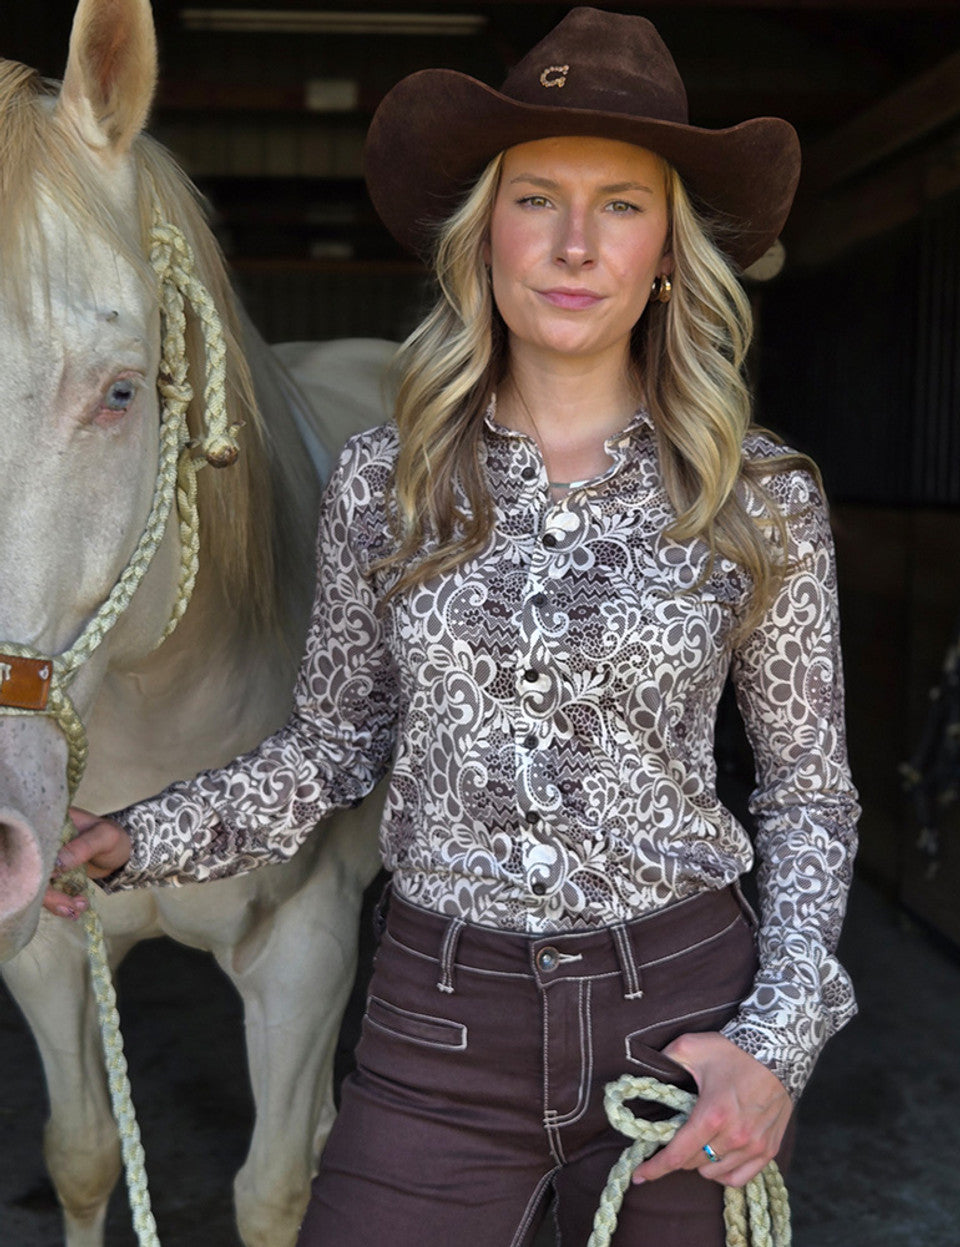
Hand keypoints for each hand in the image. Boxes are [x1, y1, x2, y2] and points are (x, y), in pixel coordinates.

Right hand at [43, 807, 132, 919]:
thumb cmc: (113, 838)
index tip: (56, 879)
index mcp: (51, 823)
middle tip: (71, 905)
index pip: (32, 843)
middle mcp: (42, 841)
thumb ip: (84, 847)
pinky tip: (76, 909)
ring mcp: (45, 859)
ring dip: (55, 902)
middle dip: (48, 892)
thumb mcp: (104, 837)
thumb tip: (56, 865)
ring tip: (79, 907)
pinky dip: (59, 904)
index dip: (36, 864)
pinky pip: (46, 892)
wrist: (121, 851)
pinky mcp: (50, 875)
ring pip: (37, 884)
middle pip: (31, 868)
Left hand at [632, 1032, 790, 1188]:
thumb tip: (646, 1072)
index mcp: (712, 1114)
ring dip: (700, 1163)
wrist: (779, 1050)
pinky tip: (716, 1159)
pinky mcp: (768, 1149)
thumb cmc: (734, 1050)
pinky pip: (739, 1178)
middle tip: (674, 1139)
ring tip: (697, 1143)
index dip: (654, 1168)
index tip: (639, 1175)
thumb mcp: (692, 1047)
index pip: (677, 1154)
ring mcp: (753, 1146)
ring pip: (714, 1173)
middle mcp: (734, 1136)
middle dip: (677, 1155)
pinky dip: (723, 1173)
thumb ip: (666, 1060)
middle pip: (693, 1164)